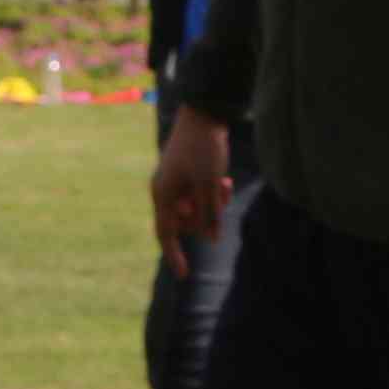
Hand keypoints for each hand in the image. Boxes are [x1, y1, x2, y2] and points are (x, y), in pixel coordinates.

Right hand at [152, 103, 232, 266]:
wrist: (204, 114)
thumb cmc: (203, 149)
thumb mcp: (209, 185)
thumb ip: (210, 214)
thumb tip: (212, 238)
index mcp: (164, 194)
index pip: (166, 233)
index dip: (174, 255)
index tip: (185, 275)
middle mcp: (167, 191)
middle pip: (186, 223)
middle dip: (205, 218)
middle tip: (220, 200)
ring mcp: (177, 183)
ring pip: (196, 209)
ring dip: (212, 204)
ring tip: (225, 186)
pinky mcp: (188, 175)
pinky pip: (200, 196)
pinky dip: (212, 194)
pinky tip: (225, 181)